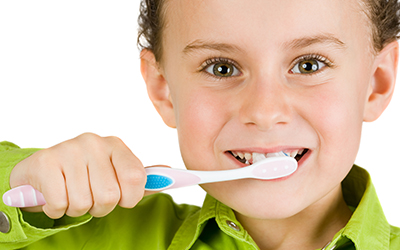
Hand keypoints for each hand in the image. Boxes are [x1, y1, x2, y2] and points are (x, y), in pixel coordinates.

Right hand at [9, 133, 147, 218]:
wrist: (42, 170)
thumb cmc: (84, 175)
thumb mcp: (113, 173)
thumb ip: (139, 177)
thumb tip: (168, 173)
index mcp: (115, 145)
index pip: (136, 178)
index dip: (130, 198)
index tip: (122, 199)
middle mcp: (93, 143)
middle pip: (109, 196)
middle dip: (100, 207)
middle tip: (90, 197)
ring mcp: (68, 149)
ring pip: (83, 203)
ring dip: (76, 209)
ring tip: (71, 194)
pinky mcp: (45, 162)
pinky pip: (59, 203)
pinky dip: (56, 208)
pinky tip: (54, 195)